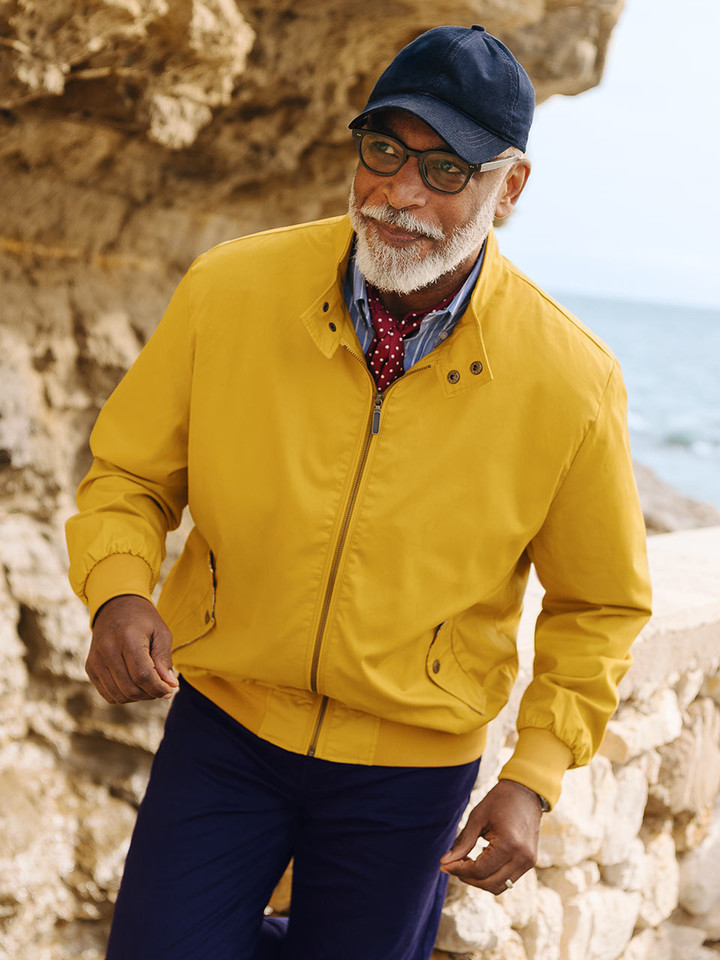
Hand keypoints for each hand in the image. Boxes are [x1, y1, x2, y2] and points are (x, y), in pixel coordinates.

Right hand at [86, 595, 178, 703]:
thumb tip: (170, 686)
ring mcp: (95, 660)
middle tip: (161, 687)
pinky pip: (108, 694)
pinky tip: (135, 684)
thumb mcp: (161, 633)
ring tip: (149, 685)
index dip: (158, 688)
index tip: (170, 690)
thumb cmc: (143, 620)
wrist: (115, 606)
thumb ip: (164, 659)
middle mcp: (107, 650)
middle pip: (130, 689)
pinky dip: (124, 695)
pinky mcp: (90, 667)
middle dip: (150, 694)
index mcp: (127, 638)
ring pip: (119, 696)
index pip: (142, 675)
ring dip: (138, 697)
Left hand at [439, 779, 541, 893]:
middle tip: (450, 866)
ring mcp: (528, 862)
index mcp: (510, 844)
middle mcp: (522, 857)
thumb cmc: (499, 801)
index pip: (480, 870)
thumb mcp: (477, 818)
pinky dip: (491, 876)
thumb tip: (445, 862)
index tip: (443, 865)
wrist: (526, 792)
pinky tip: (480, 861)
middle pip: (489, 883)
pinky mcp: (529, 862)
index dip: (459, 870)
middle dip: (467, 878)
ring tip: (464, 865)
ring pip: (499, 886)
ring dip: (479, 881)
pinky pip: (507, 880)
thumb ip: (463, 842)